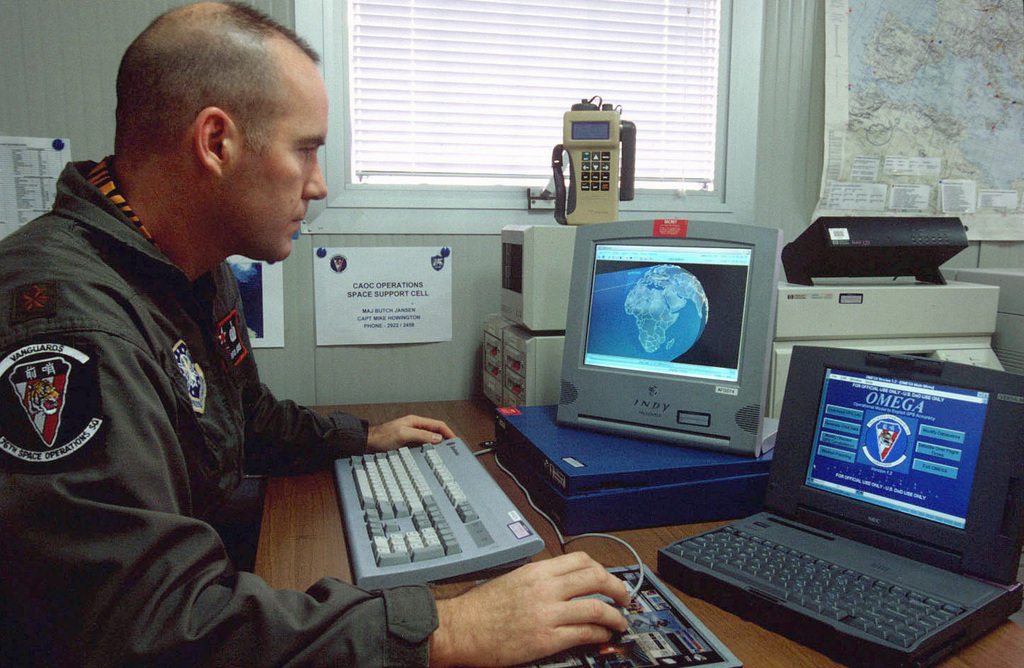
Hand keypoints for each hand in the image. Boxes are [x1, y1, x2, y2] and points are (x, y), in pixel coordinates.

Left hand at [365, 415, 455, 451]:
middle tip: (452, 449)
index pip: (437, 424)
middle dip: (444, 439)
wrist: (367, 443)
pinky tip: (429, 457)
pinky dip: (427, 451)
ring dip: (436, 446)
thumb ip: (421, 435)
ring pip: (429, 440)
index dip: (448, 432)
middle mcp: (415, 427)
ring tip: (443, 454)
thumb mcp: (403, 434)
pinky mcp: (407, 444)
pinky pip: (422, 446)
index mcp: (415, 421)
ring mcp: (411, 436)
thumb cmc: (381, 436)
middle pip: (435, 432)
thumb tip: (436, 437)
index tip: (455, 440)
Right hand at [429, 552, 629, 666]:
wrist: (459, 629)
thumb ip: (538, 579)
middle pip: (595, 578)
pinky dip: (599, 633)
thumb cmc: (479, 608)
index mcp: (536, 571)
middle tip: (624, 597)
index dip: (601, 567)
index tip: (607, 577)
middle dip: (617, 587)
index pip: (580, 560)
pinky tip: (602, 636)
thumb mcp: (511, 580)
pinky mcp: (546, 639)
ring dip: (615, 615)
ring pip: (596, 607)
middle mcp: (545, 588)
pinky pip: (584, 632)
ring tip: (620, 622)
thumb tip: (560, 583)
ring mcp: (547, 614)